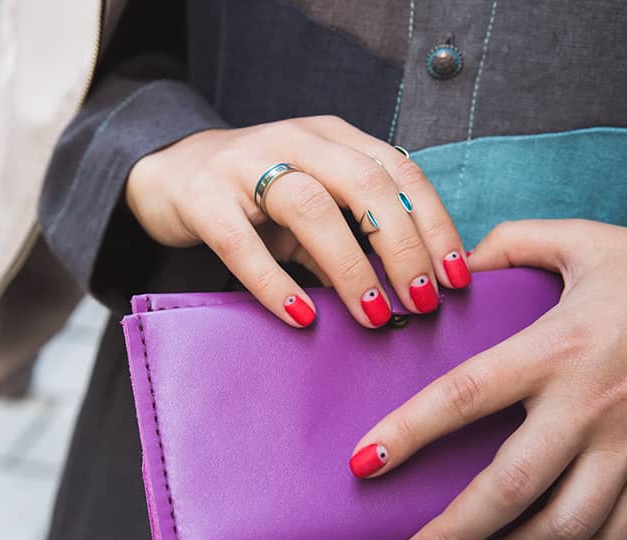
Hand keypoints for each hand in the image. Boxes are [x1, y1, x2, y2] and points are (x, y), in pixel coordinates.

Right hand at [125, 116, 471, 327]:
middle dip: (403, 246)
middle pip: (364, 184)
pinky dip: (275, 282)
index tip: (459, 275)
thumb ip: (354, 237)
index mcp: (333, 136)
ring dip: (351, 265)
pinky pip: (243, 242)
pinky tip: (302, 316)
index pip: (399, 170)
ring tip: (374, 314)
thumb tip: (406, 293)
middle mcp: (295, 139)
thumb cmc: (256, 195)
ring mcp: (245, 164)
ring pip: (310, 206)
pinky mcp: (203, 198)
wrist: (168, 171)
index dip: (434, 222)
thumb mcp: (312, 204)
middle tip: (424, 301)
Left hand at [348, 219, 626, 539]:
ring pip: (566, 529)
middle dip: (450, 533)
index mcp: (558, 346)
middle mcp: (590, 405)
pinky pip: (618, 537)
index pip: (466, 395)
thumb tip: (459, 261)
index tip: (365, 461)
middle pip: (510, 487)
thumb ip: (515, 241)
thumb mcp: (586, 238)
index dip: (410, 431)